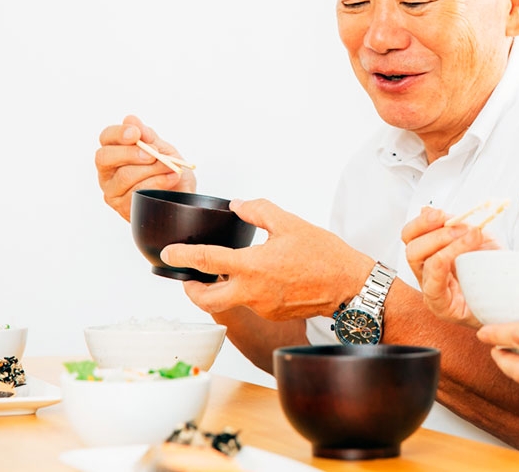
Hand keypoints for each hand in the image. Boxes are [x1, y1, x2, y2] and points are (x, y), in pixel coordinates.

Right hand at [95, 115, 195, 219]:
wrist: (182, 197)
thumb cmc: (170, 172)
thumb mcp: (164, 150)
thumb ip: (148, 137)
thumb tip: (131, 119)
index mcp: (115, 152)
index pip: (106, 138)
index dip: (118, 134)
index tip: (136, 133)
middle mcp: (108, 172)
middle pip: (105, 157)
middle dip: (131, 153)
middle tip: (154, 154)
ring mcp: (113, 191)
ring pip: (124, 176)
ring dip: (152, 169)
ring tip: (171, 167)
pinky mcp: (123, 207)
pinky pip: (137, 192)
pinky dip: (158, 183)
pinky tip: (171, 178)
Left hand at [160, 198, 373, 320]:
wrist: (350, 286)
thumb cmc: (325, 255)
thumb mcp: (290, 223)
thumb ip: (259, 210)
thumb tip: (238, 205)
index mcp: (252, 266)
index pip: (205, 261)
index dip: (181, 256)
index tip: (168, 253)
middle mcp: (252, 291)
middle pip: (206, 300)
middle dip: (191, 290)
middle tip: (188, 278)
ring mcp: (262, 307)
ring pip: (230, 301)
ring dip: (222, 288)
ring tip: (228, 272)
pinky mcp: (273, 313)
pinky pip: (252, 303)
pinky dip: (247, 290)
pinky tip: (262, 277)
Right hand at [401, 206, 498, 328]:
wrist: (512, 295)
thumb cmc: (493, 270)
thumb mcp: (477, 238)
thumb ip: (454, 225)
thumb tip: (426, 209)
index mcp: (431, 255)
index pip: (411, 235)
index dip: (422, 222)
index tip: (441, 213)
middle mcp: (427, 273)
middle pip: (411, 247)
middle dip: (435, 232)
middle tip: (462, 228)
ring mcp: (432, 291)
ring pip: (418, 261)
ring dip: (443, 243)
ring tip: (470, 237)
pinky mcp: (441, 307)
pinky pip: (432, 284)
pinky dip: (444, 263)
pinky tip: (462, 256)